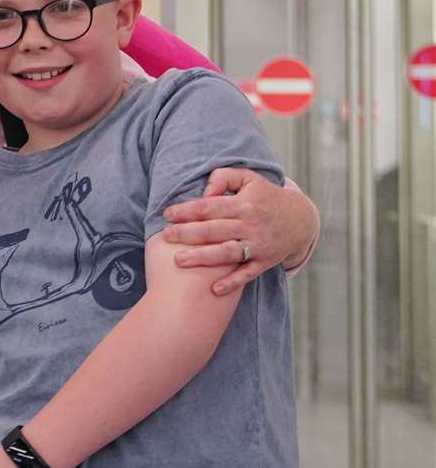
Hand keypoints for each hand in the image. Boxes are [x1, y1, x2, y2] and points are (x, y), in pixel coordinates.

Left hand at [161, 168, 318, 295]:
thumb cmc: (266, 197)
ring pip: (227, 252)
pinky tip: (214, 289)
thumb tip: (204, 192)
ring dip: (202, 257)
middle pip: (214, 230)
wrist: (301, 219)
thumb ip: (223, 178)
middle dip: (187, 233)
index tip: (167, 215)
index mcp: (244, 204)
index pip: (209, 207)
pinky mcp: (266, 261)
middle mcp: (251, 225)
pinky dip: (233, 282)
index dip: (186, 210)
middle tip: (165, 236)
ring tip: (179, 260)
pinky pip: (248, 273)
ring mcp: (259, 245)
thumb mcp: (248, 178)